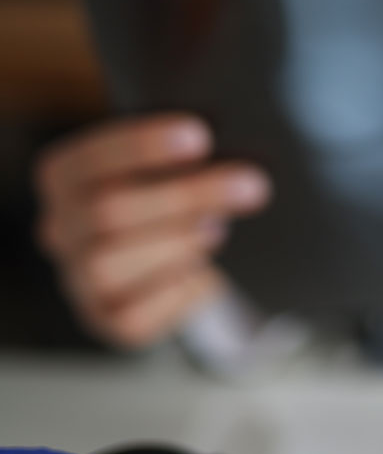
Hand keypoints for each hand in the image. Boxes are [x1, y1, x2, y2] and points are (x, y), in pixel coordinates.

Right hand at [34, 113, 270, 347]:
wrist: (180, 251)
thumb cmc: (178, 188)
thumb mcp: (177, 158)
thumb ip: (186, 145)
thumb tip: (231, 132)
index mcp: (65, 177)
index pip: (90, 157)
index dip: (142, 146)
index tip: (202, 136)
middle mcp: (60, 228)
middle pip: (108, 211)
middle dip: (186, 197)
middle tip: (252, 186)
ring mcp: (78, 279)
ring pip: (110, 266)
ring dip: (178, 245)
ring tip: (221, 230)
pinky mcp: (106, 321)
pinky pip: (135, 318)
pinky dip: (180, 295)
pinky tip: (210, 276)